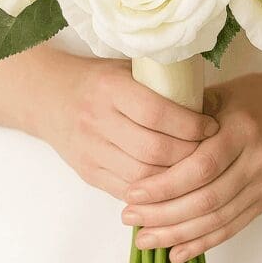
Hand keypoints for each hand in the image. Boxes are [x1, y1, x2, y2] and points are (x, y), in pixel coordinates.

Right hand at [36, 54, 219, 199]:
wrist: (48, 97)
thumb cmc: (99, 80)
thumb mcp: (127, 69)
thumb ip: (162, 83)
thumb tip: (213, 101)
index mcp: (110, 88)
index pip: (157, 112)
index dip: (190, 124)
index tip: (212, 126)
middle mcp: (96, 120)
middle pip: (153, 149)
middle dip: (189, 155)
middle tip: (212, 153)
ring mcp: (90, 150)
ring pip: (142, 177)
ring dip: (175, 179)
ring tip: (197, 173)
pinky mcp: (87, 173)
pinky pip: (127, 191)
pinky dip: (154, 193)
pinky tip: (174, 188)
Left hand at [121, 64, 261, 262]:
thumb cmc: (254, 97)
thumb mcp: (221, 94)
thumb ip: (186, 117)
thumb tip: (143, 142)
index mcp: (242, 129)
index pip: (200, 166)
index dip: (165, 185)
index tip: (132, 193)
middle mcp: (257, 160)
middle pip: (207, 199)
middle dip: (164, 214)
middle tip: (129, 219)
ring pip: (218, 219)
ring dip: (178, 234)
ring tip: (145, 240)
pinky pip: (233, 227)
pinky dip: (203, 243)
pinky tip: (176, 252)